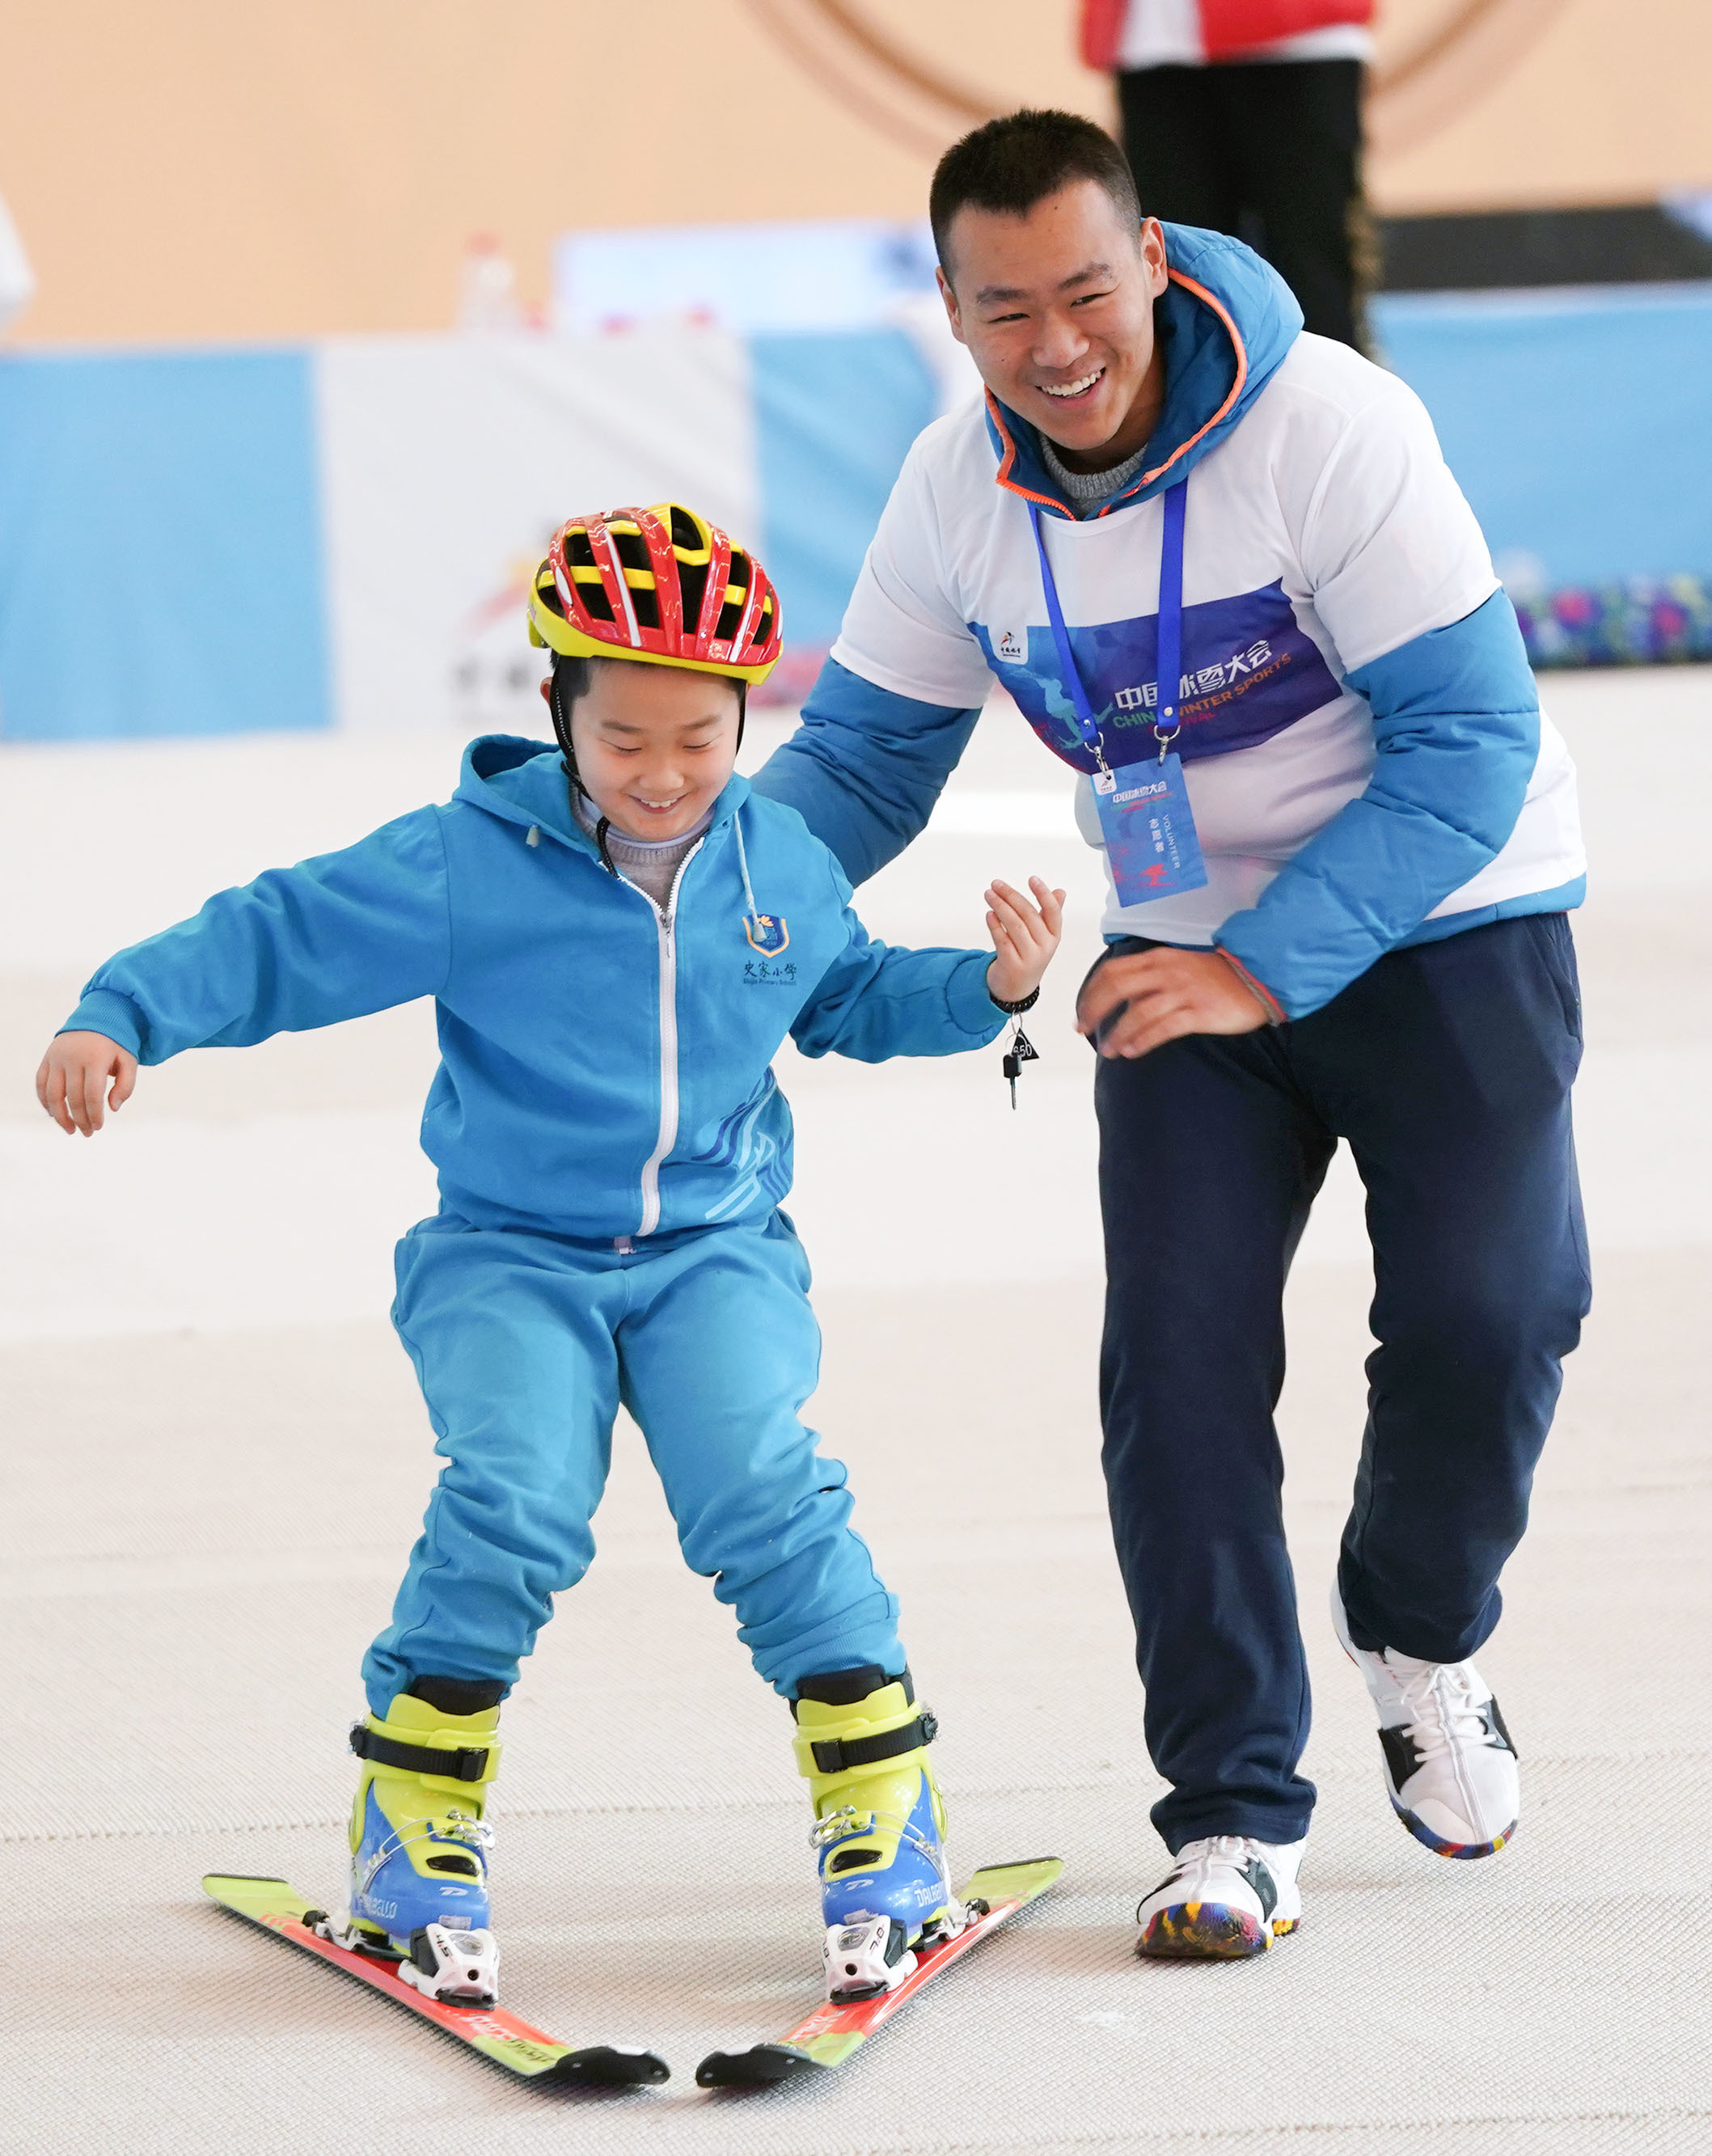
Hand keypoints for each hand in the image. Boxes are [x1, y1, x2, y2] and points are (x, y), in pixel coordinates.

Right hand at [36, 1031, 136, 1134]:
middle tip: (88, 1133)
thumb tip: (113, 1108)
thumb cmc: (116, 1044)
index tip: (98, 1127)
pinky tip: (54, 1114)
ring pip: (52, 1094)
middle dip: (80, 1120)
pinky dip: (45, 1101)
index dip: (94, 1115)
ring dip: (59, 1116)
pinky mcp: (47, 1058)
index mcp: (95, 1058)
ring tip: (69, 1130)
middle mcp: (72, 1057)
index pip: (92, 1095)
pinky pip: (41, 1084)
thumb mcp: (129, 1061)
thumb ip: (126, 1085)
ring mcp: (57, 1058)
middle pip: (72, 1098)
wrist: (97, 1018)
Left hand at [984, 876, 1066, 1003]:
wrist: (1017, 987)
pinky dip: (995, 925)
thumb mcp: (1043, 936)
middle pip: (1028, 915)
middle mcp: (1044, 947)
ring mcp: (1029, 958)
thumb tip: (1060, 891)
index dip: (1043, 894)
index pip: (1052, 911)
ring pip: (1014, 926)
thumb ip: (1050, 914)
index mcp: (1054, 936)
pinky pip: (1002, 941)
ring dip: (1000, 906)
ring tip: (989, 894)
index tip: (1031, 878)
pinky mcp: (1012, 965)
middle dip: (1011, 896)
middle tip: (996, 884)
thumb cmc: (1029, 954)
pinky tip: (989, 914)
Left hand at [1076, 947, 1273, 1058]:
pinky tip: (1131, 1051)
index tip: (1081, 1012)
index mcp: (1158, 958)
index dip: (1091, 992)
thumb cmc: (1214, 976)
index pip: (1113, 970)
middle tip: (1083, 1029)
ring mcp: (1183, 992)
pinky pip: (1163, 1028)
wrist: (1257, 978)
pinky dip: (1142, 1041)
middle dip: (1094, 1010)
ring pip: (1138, 1012)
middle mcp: (1167, 972)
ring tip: (1108, 1050)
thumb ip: (1150, 978)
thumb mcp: (1178, 966)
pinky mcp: (1199, 1013)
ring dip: (1118, 1033)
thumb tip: (1122, 999)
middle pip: (1118, 988)